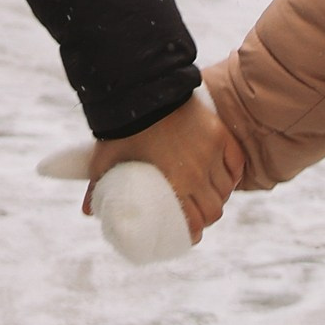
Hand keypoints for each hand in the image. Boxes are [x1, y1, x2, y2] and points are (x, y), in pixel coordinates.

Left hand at [55, 92, 242, 245]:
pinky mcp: (219, 133)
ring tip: (209, 195)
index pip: (197, 222)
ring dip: (219, 195)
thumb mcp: (105, 163)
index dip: (193, 233)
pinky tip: (225, 176)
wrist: (139, 90)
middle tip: (198, 214)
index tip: (188, 233)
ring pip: (226, 187)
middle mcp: (199, 172)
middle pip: (215, 209)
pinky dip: (232, 173)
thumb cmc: (120, 129)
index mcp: (176, 185)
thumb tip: (88, 212)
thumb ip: (99, 189)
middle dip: (207, 217)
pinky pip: (235, 161)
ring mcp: (211, 152)